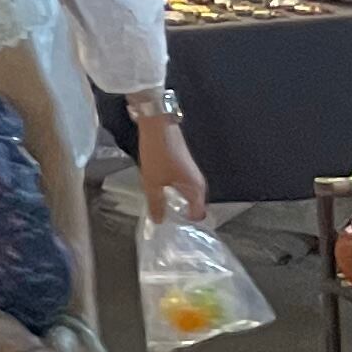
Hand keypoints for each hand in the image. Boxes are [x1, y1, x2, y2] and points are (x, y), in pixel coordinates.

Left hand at [135, 104, 208, 220]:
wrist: (157, 124)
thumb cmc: (158, 155)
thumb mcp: (152, 182)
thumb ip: (156, 203)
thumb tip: (159, 221)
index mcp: (196, 189)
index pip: (199, 214)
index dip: (187, 222)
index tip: (173, 227)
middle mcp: (198, 182)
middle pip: (193, 204)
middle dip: (180, 212)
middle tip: (165, 219)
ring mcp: (191, 171)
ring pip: (186, 193)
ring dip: (175, 200)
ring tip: (160, 206)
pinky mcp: (183, 163)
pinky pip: (181, 183)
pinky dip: (173, 189)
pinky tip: (159, 189)